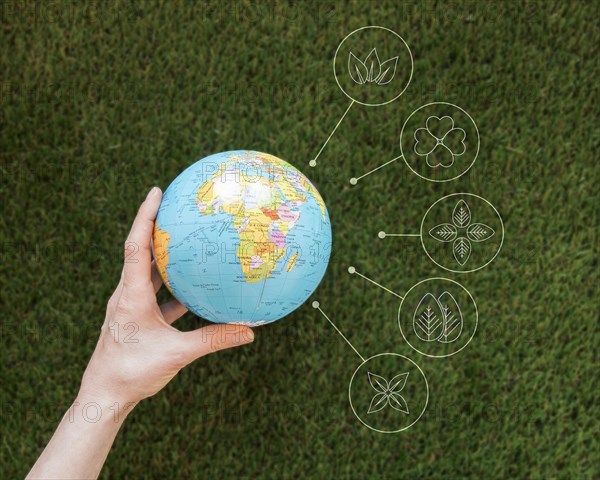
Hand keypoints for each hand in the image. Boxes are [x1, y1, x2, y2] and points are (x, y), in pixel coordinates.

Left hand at [78, 187, 254, 409]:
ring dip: (164, 256)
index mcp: (131, 295)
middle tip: (175, 206)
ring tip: (186, 240)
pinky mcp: (135, 318)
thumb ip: (214, 339)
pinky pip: (156, 294)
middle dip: (156, 226)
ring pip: (148, 273)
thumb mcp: (177, 354)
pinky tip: (193, 288)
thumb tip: (250, 332)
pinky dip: (173, 287)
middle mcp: (127, 294)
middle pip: (140, 251)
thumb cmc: (132, 373)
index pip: (136, 245)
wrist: (105, 396)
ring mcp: (130, 306)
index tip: (156, 192)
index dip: (145, 216)